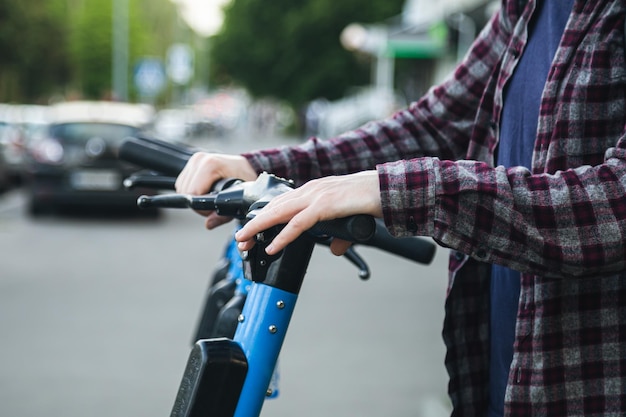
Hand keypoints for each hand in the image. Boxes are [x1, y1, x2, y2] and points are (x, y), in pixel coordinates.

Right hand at [175, 152, 257, 228]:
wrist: (246, 167)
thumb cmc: (244, 178)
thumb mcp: (239, 198)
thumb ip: (223, 214)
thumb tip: (209, 223)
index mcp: (211, 164)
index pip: (193, 192)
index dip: (201, 206)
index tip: (212, 209)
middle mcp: (200, 159)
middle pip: (185, 191)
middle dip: (197, 203)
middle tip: (212, 203)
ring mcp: (195, 160)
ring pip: (181, 187)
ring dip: (193, 196)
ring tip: (209, 195)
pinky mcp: (191, 163)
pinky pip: (182, 182)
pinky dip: (191, 190)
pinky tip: (204, 189)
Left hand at [235, 171, 382, 255]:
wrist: (389, 189)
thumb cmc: (370, 200)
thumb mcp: (348, 219)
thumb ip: (339, 235)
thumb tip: (335, 249)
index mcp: (313, 190)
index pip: (280, 203)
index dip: (262, 218)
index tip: (250, 232)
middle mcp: (311, 190)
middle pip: (273, 207)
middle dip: (253, 224)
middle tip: (239, 240)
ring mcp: (317, 196)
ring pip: (279, 212)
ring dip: (259, 228)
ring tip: (244, 241)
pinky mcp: (325, 205)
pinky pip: (298, 224)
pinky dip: (283, 236)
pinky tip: (273, 247)